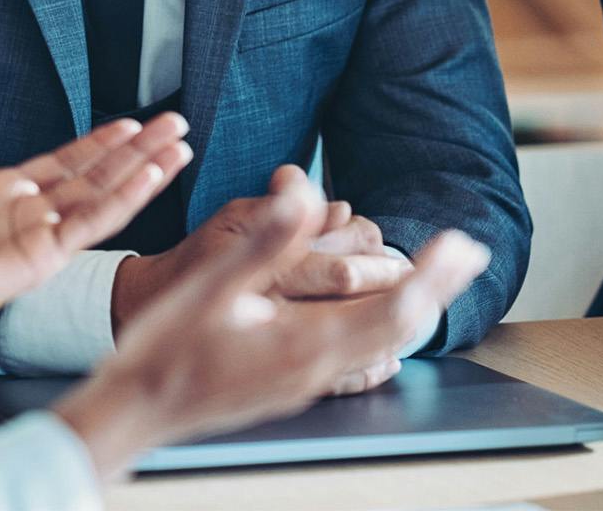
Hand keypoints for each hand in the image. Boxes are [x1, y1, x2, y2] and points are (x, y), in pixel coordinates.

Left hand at [0, 78, 190, 393]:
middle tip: (175, 125)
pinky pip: (93, 224)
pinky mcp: (45, 257)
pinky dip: (125, 200)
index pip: (67, 162)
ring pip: (105, 197)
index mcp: (6, 192)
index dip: (101, 142)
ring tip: (180, 147)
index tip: (132, 122)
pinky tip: (151, 178)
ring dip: (144, 172)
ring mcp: (42, 236)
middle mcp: (32, 213)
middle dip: (138, 150)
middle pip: (98, 175)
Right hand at [55, 176, 489, 481]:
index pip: (391, 308)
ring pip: (381, 346)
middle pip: (398, 328)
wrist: (135, 410)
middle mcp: (315, 369)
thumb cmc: (165, 348)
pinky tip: (386, 339)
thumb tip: (305, 191)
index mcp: (302, 343)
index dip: (430, 274)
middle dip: (436, 287)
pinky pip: (355, 366)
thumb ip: (266, 240)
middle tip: (467, 250)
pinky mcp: (291, 388)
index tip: (456, 241)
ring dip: (413, 308)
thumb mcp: (212, 283)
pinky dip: (381, 340)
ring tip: (437, 278)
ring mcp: (305, 384)